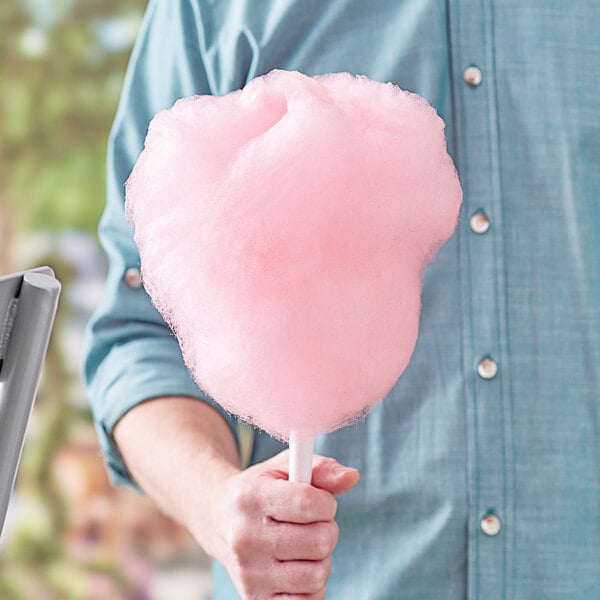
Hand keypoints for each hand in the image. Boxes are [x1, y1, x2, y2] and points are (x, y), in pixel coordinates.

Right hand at [197, 450, 358, 598]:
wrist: (218, 517)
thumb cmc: (261, 488)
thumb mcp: (284, 467)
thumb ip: (321, 469)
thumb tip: (351, 477)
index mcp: (250, 497)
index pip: (307, 503)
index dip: (326, 502)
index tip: (321, 501)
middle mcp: (245, 538)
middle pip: (319, 541)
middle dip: (327, 528)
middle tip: (313, 523)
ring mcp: (249, 573)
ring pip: (317, 574)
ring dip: (321, 558)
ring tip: (304, 544)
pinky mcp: (254, 599)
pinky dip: (312, 584)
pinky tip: (298, 566)